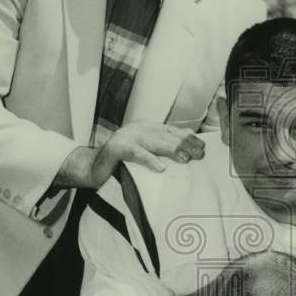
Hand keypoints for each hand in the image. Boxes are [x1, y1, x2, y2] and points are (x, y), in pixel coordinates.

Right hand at [89, 120, 204, 187]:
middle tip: (199, 154)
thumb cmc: (121, 164)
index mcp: (147, 128)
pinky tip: (161, 168)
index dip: (187, 138)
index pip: (171, 131)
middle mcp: (138, 129)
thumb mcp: (145, 153)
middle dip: (184, 144)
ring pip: (154, 142)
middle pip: (166, 135)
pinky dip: (149, 160)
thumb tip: (187, 155)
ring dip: (172, 150)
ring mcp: (127, 136)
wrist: (93, 168)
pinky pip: (136, 154)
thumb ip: (161, 151)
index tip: (202, 146)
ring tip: (186, 158)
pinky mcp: (116, 148)